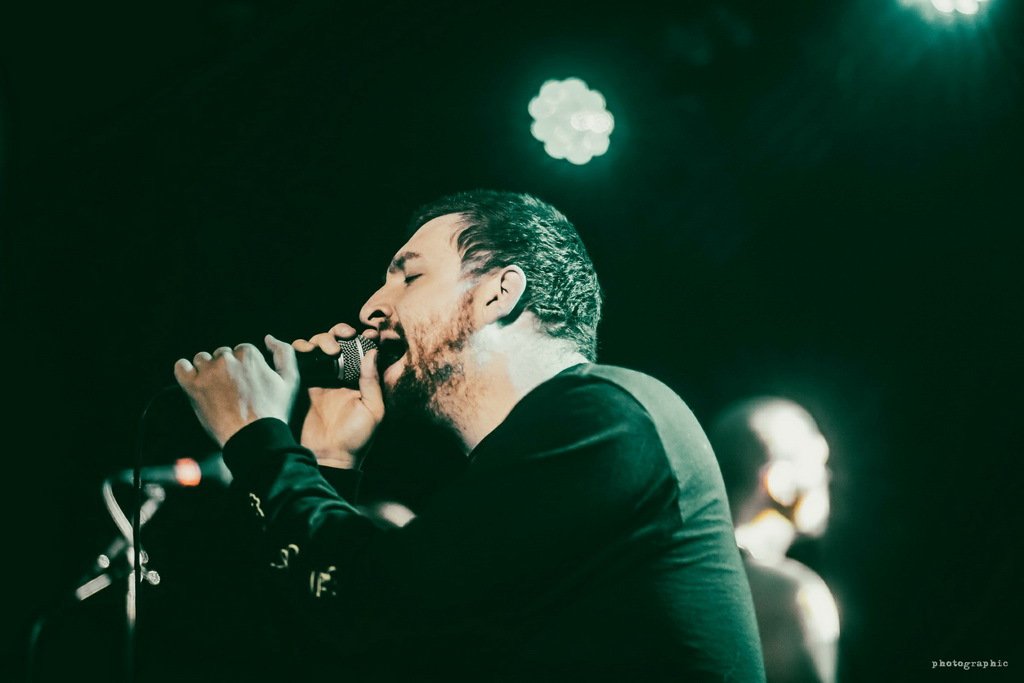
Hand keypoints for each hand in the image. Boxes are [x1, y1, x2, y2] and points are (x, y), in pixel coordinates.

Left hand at [174, 335, 298, 447]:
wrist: (254, 438)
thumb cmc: (273, 412)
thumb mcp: (290, 380)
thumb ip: (284, 352)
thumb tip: (268, 338)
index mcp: (248, 356)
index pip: (241, 350)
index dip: (244, 366)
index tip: (246, 382)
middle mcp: (226, 360)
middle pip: (222, 354)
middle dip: (227, 368)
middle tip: (233, 389)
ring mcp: (207, 373)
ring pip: (202, 359)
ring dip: (208, 369)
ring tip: (216, 389)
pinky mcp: (192, 387)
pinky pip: (181, 367)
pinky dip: (186, 371)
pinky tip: (195, 381)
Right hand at [292, 323, 383, 468]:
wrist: (328, 459)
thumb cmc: (356, 438)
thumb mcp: (373, 410)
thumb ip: (372, 381)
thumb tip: (372, 352)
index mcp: (356, 379)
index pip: (358, 350)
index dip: (362, 338)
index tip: (368, 333)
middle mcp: (336, 375)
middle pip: (335, 342)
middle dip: (339, 333)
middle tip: (345, 336)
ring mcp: (316, 378)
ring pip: (315, 346)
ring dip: (321, 339)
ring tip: (328, 349)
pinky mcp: (298, 384)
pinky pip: (295, 360)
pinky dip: (297, 348)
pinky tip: (304, 349)